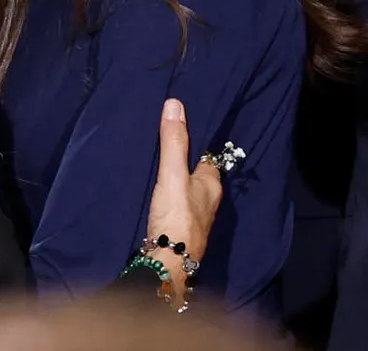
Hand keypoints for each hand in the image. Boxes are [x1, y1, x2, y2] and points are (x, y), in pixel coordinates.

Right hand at [144, 98, 221, 296]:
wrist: (168, 262)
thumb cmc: (177, 216)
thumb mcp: (173, 174)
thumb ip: (173, 142)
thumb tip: (175, 104)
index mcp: (211, 185)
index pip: (205, 157)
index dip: (194, 143)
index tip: (180, 128)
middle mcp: (206, 201)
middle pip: (196, 174)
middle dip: (184, 162)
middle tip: (165, 144)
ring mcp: (193, 218)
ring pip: (185, 191)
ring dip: (175, 180)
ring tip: (157, 164)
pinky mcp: (178, 230)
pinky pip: (175, 205)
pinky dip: (167, 197)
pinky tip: (155, 194)